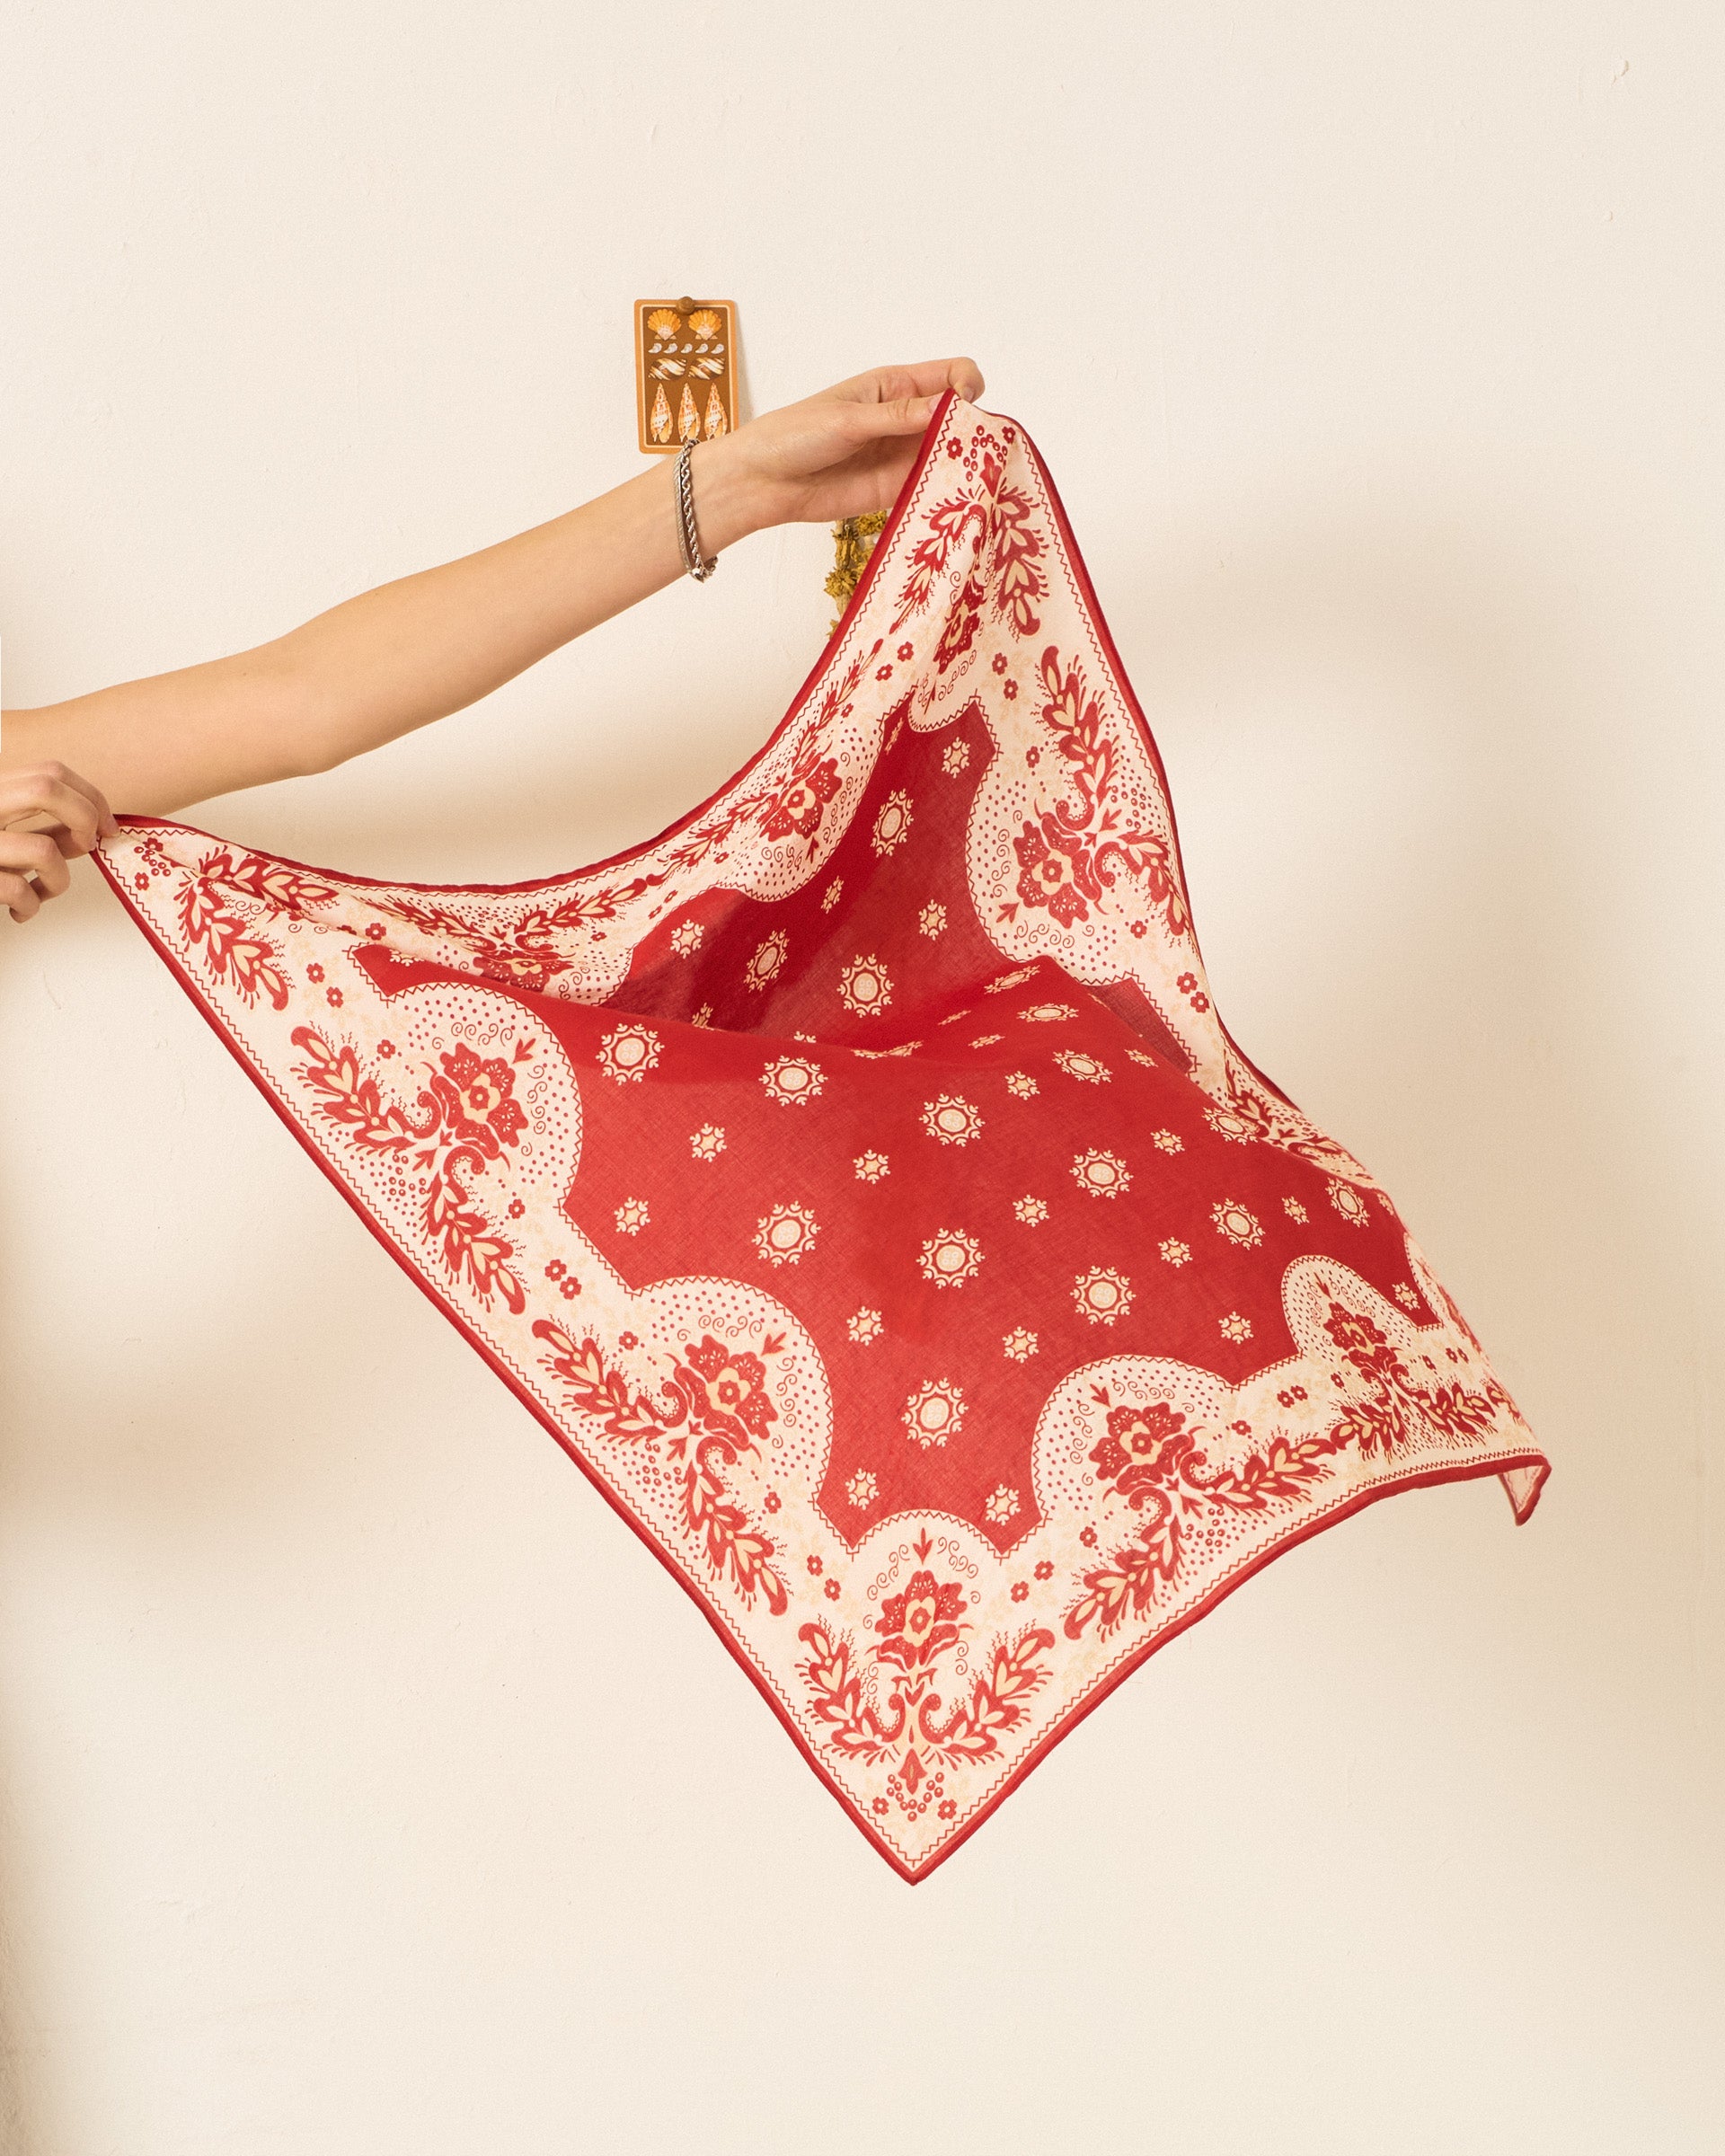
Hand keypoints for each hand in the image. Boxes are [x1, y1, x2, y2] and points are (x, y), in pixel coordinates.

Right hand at [0, 760, 117, 923]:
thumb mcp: (10, 841)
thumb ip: (46, 832)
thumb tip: (90, 832)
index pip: (50, 771)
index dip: (91, 796)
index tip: (107, 825)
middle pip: (46, 788)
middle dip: (84, 818)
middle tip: (89, 845)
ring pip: (43, 851)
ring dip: (58, 881)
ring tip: (43, 893)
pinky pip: (19, 890)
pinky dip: (31, 906)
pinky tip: (21, 911)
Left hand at [699, 358, 985, 540]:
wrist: (765, 481)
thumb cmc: (796, 434)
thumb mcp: (848, 418)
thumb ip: (899, 416)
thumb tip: (948, 406)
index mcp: (896, 386)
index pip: (952, 374)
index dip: (968, 387)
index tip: (963, 408)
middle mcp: (907, 419)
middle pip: (960, 417)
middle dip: (975, 431)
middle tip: (974, 451)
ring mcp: (904, 455)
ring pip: (953, 456)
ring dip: (966, 466)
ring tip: (972, 480)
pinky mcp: (897, 490)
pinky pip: (932, 490)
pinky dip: (946, 494)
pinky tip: (951, 501)